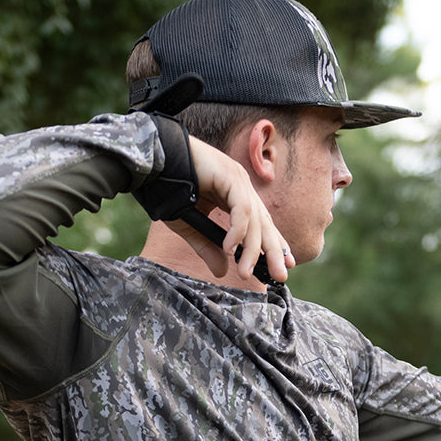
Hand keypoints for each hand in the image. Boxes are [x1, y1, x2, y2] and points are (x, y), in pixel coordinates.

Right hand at [175, 138, 294, 283]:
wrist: (155, 164)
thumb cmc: (171, 191)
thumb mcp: (192, 228)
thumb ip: (208, 248)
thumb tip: (222, 271)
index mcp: (237, 195)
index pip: (262, 224)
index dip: (275, 245)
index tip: (285, 266)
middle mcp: (241, 187)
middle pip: (264, 224)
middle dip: (274, 251)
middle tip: (280, 276)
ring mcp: (237, 179)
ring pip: (254, 219)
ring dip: (252, 249)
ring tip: (245, 272)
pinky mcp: (229, 175)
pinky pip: (240, 209)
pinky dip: (237, 231)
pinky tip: (230, 249)